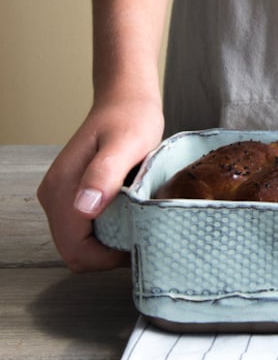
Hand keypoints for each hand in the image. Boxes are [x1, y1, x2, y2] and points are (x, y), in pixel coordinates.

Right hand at [37, 97, 163, 271]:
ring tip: (136, 225)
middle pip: (74, 252)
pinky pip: (82, 230)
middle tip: (140, 236)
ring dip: (106, 244)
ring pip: (77, 244)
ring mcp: (60, 196)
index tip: (137, 244)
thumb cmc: (130, 118)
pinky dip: (104, 233)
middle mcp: (54, 195)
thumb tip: (84, 207)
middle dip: (106, 254)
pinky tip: (126, 217)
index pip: (75, 250)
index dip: (106, 258)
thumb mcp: (127, 143)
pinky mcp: (70, 195)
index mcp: (63, 188)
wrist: (124, 100)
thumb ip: (105, 173)